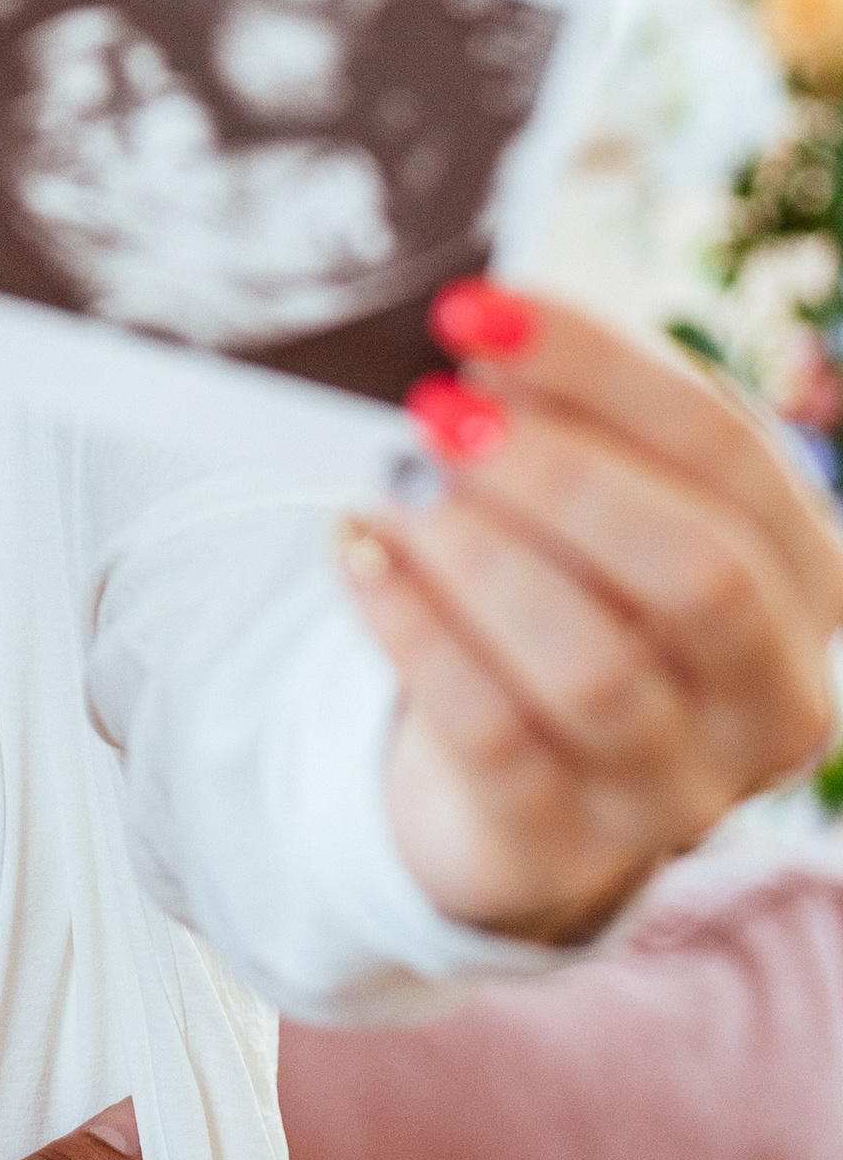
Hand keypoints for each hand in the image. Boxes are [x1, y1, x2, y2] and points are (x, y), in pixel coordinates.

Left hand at [345, 282, 842, 941]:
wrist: (522, 792)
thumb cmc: (569, 602)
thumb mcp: (596, 510)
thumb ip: (567, 422)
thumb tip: (482, 340)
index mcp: (806, 576)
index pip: (729, 452)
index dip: (601, 369)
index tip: (476, 311)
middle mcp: (771, 693)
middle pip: (697, 572)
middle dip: (559, 475)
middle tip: (434, 410)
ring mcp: (681, 789)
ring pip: (595, 667)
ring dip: (478, 555)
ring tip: (391, 482)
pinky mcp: (565, 848)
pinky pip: (492, 734)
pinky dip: (415, 630)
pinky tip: (360, 553)